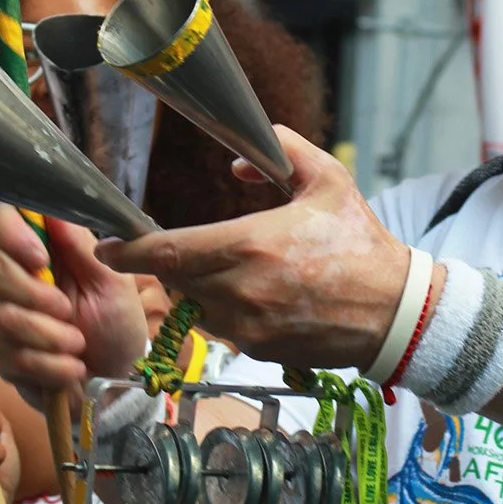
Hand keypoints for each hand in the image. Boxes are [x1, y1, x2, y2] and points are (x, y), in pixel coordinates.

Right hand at [0, 208, 148, 400]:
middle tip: (67, 309)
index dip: (10, 233)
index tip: (41, 258)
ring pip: (4, 318)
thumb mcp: (112, 282)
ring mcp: (2, 319)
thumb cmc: (116, 322)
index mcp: (39, 250)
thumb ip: (82, 247)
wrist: (117, 378)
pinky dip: (54, 365)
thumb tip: (54, 212)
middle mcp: (12, 280)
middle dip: (33, 293)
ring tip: (79, 344)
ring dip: (53, 336)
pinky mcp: (3, 358)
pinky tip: (72, 367)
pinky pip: (15, 357)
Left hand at [94, 128, 409, 369]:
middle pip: (174, 281)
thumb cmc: (362, 244)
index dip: (128, 252)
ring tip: (228, 271)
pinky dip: (226, 311)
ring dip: (198, 289)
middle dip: (166, 267)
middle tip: (166, 251)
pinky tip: (257, 296)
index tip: (107, 247)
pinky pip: (223, 329)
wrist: (395, 312)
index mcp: (251, 245)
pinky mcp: (259, 350)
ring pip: (196, 306)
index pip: (167, 253)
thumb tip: (236, 162)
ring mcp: (248, 326)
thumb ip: (282, 153)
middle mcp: (242, 290)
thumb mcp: (329, 182)